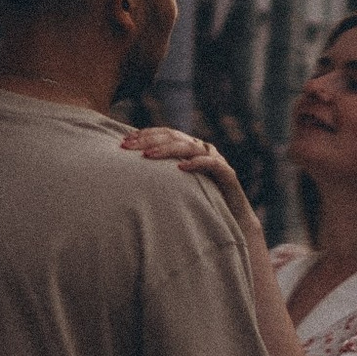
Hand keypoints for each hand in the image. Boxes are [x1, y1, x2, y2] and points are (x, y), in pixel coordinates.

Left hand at [121, 127, 256, 232]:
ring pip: (190, 147)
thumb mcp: (175, 187)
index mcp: (190, 148)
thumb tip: (126, 173)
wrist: (232, 221)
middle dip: (149, 140)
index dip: (145, 135)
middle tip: (127, 147)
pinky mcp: (228, 174)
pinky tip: (181, 167)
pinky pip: (212, 164)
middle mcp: (203, 149)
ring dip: (168, 150)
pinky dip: (197, 163)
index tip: (123, 143)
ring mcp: (216, 160)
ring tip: (148, 156)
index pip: (166, 134)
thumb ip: (160, 176)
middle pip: (174, 137)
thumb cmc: (200, 203)